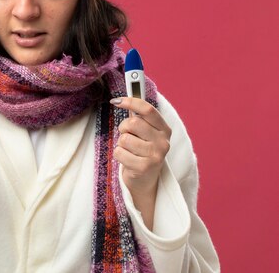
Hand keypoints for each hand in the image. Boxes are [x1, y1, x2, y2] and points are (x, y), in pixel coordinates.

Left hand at [110, 97, 170, 228]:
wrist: (146, 180)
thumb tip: (122, 98)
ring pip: (125, 138)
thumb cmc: (142, 151)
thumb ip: (138, 116)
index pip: (148, 109)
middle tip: (126, 135)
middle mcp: (163, 142)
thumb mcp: (145, 133)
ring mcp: (155, 155)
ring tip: (129, 151)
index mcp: (164, 129)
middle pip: (133, 123)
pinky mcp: (145, 167)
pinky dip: (119, 155)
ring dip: (121, 144)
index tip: (116, 101)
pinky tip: (128, 160)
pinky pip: (120, 152)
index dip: (131, 102)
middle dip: (123, 128)